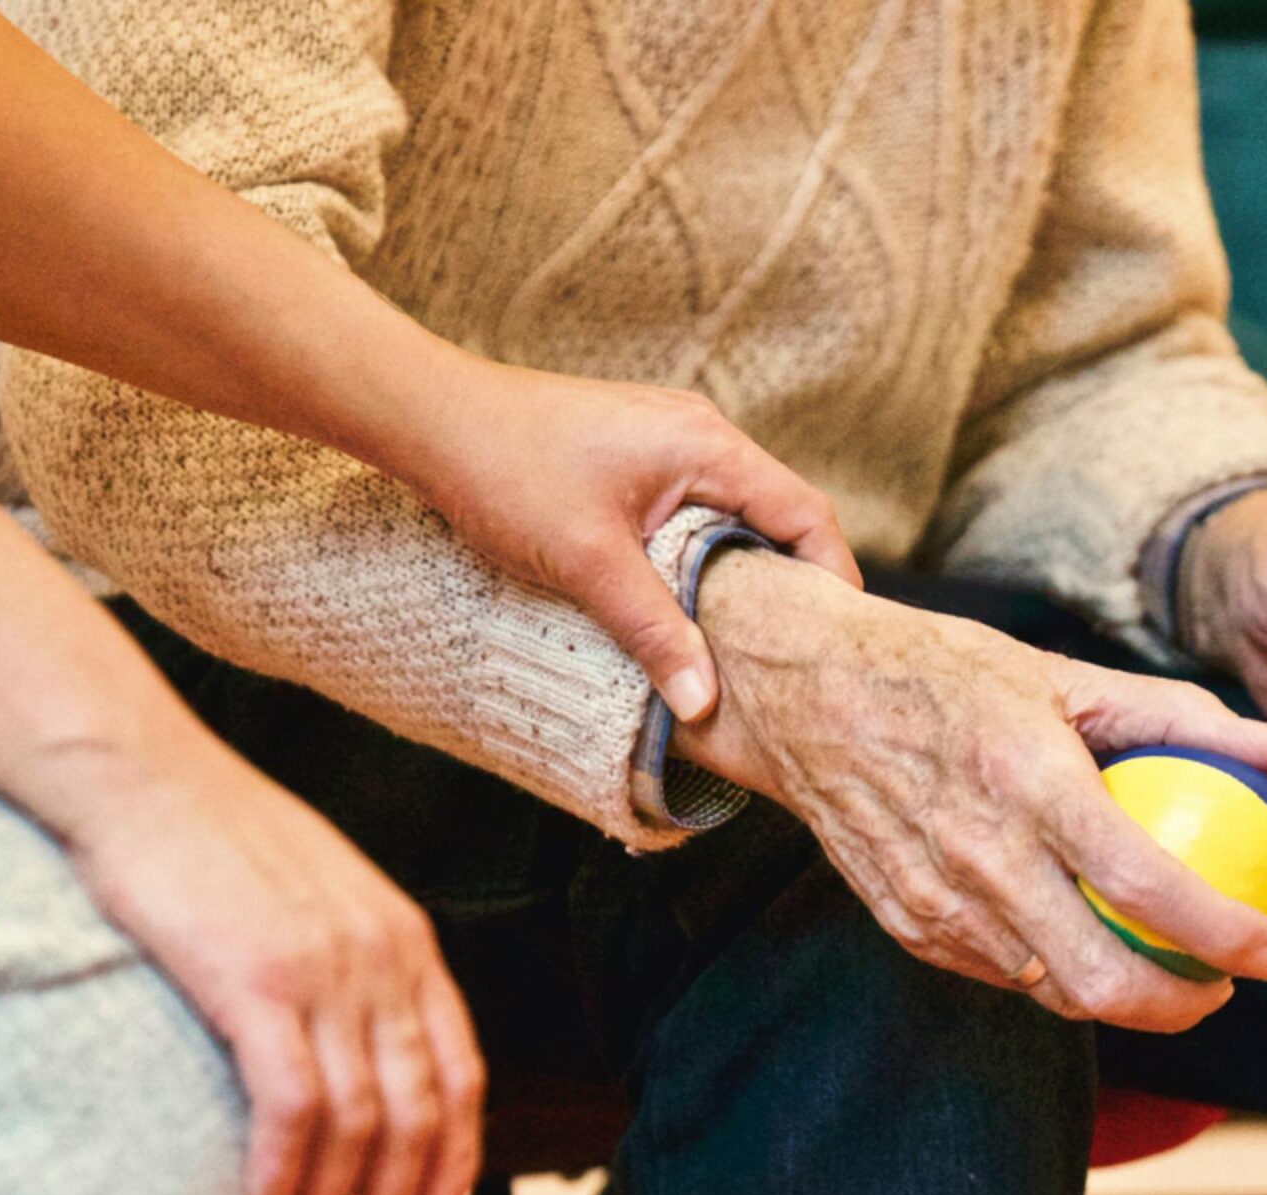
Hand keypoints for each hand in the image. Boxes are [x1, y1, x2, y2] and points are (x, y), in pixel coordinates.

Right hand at [48, 734, 485, 1194]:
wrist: (143, 777)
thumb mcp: (322, 893)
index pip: (462, 1072)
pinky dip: (283, 1170)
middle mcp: (382, 958)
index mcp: (406, 939)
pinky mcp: (256, 981)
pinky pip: (292, 1104)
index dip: (455, 1156)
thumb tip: (358, 1045)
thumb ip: (356, 963)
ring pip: (358, 1120)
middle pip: (418, 1110)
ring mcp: (325, 970)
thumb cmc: (216, 835)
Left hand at [387, 360, 861, 722]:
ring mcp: (667, 442)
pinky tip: (685, 605)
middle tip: (796, 655)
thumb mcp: (588, 563)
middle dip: (792, 585)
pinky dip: (703, 558)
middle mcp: (699, 435)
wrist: (429, 418)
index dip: (832, 578)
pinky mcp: (636, 457)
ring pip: (733, 516)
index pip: (806, 513)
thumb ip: (655, 632)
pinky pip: (695, 512)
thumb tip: (705, 703)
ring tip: (745, 643)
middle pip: (778, 515)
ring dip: (741, 574)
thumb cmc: (506, 470)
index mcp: (708, 446)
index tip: (837, 640)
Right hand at [672, 549, 1266, 1033]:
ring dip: (1122, 999)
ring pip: (1051, 991)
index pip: (1145, 885)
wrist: (804, 694)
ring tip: (1166, 971)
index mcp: (1029, 781)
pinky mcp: (907, 924)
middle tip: (1225, 984)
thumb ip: (1177, 715)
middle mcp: (980, 855)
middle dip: (1183, 1005)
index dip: (1223, 934)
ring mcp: (936, 901)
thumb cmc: (942, 672)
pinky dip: (1054, 973)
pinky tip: (1084, 944)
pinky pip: (1000, 974)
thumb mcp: (1061, 673)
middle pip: (1100, 979)